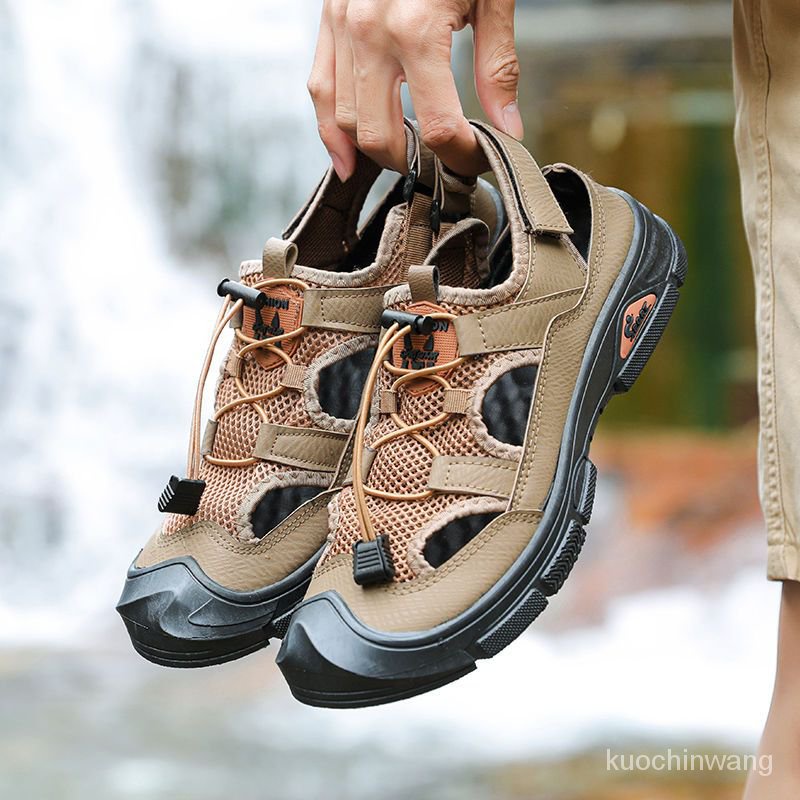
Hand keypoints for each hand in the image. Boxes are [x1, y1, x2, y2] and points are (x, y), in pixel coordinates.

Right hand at [308, 0, 520, 178]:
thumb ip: (498, 68)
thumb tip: (507, 130)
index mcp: (417, 29)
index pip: (436, 126)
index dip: (458, 157)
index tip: (474, 162)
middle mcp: (371, 33)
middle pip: (380, 135)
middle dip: (413, 163)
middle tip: (439, 166)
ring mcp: (342, 27)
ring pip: (345, 121)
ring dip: (374, 153)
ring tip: (403, 160)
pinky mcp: (328, 23)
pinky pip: (319, 90)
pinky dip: (330, 130)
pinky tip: (346, 158)